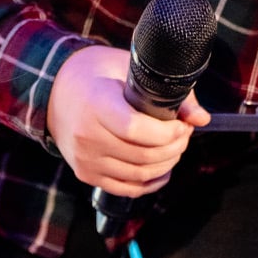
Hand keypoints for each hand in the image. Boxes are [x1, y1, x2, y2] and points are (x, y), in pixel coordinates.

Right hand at [47, 43, 207, 192]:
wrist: (55, 92)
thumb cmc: (95, 74)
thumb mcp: (128, 68)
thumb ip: (168, 93)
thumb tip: (201, 118)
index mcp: (96, 104)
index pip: (136, 130)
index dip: (168, 133)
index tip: (182, 124)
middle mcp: (87, 136)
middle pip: (143, 155)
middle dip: (174, 147)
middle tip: (184, 134)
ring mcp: (86, 159)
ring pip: (139, 174)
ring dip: (167, 163)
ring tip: (174, 147)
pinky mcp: (87, 174)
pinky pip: (127, 188)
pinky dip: (151, 182)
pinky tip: (162, 168)